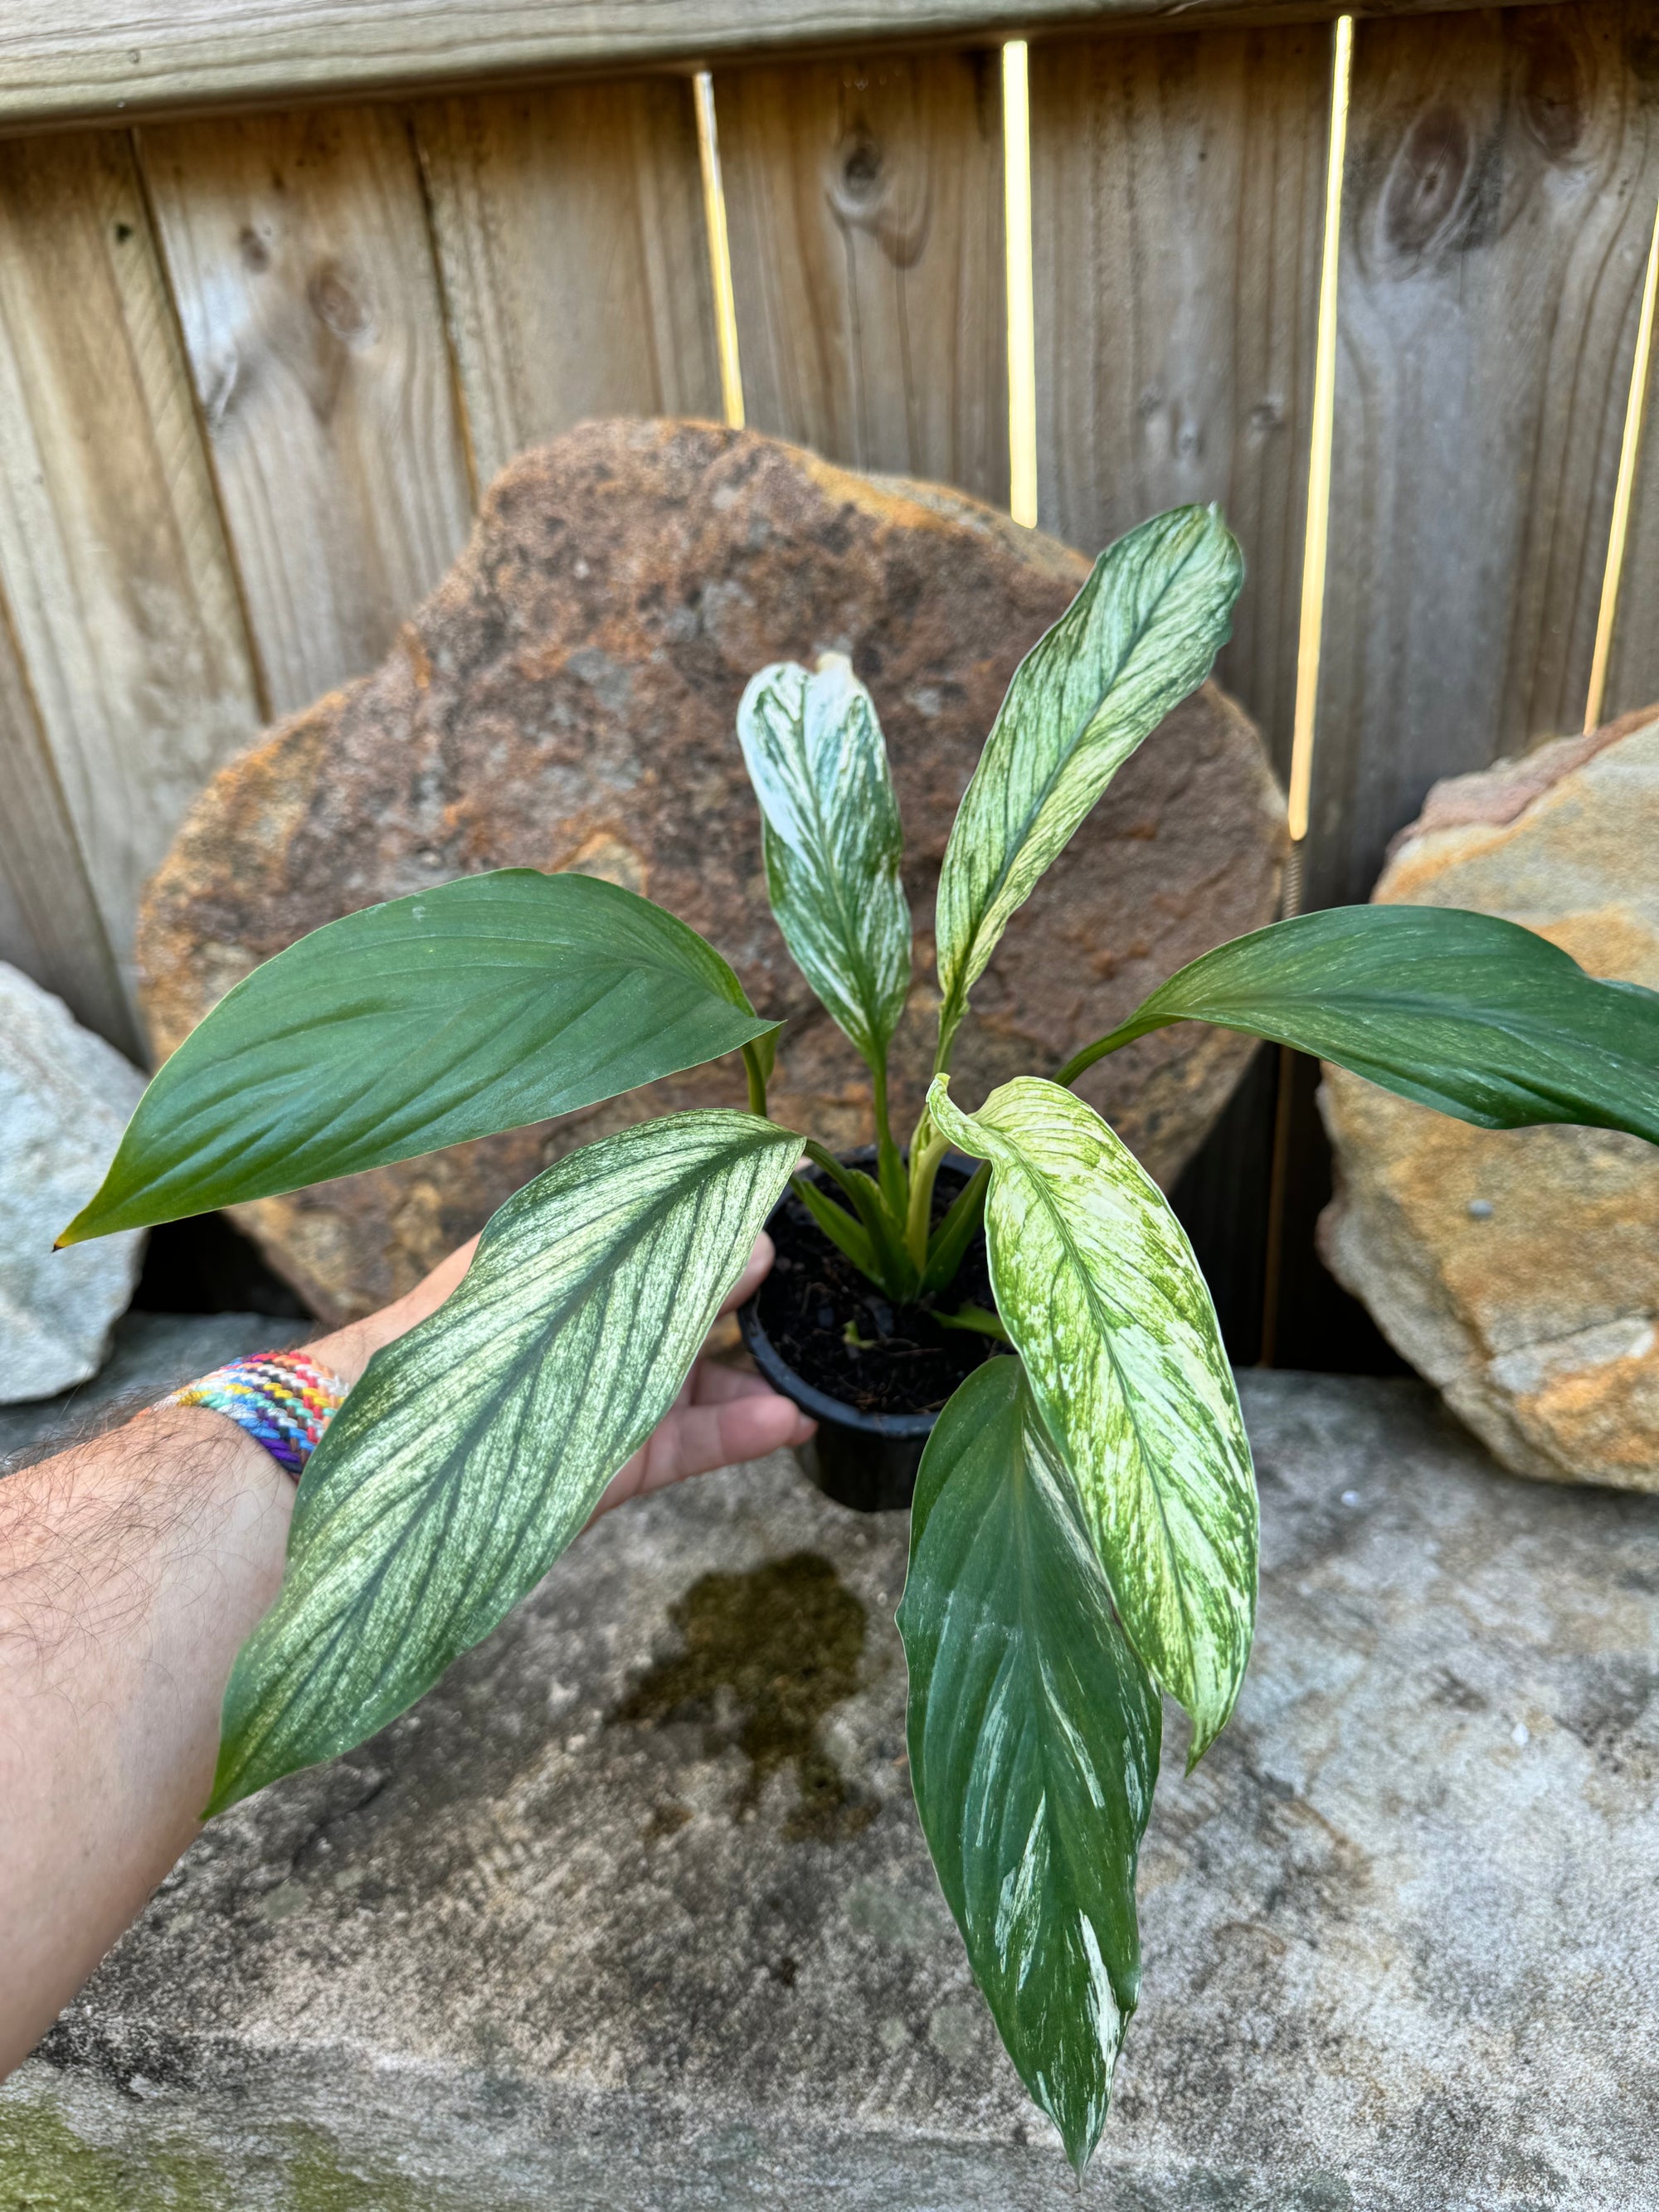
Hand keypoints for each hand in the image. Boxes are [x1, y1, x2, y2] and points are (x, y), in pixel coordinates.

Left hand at [313, 1231, 814, 1516]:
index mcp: (566, 1257)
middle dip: (753, 1286)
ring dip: (762, 1365)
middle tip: (823, 1277)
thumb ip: (639, 1257)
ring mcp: (599, 1393)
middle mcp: (587, 1320)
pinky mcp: (607, 1464)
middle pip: (688, 1294)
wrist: (346, 1455)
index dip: (722, 1209)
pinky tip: (792, 1419)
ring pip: (702, 1373)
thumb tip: (737, 1230)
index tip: (787, 1191)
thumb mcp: (540, 1279)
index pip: (660, 1220)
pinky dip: (741, 1431)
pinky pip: (688, 1441)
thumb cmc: (432, 1345)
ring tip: (822, 1359)